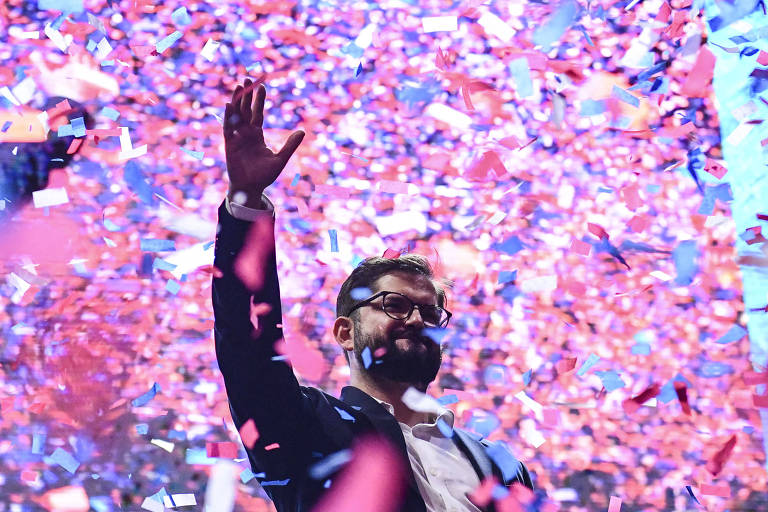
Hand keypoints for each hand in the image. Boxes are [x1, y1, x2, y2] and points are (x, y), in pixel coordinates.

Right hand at [224, 79, 304, 207]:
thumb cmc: (264, 176)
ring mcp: (237, 138)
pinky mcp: (229, 144)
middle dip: (247, 95)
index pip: (258, 113)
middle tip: (247, 79)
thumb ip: (290, 145)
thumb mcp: (280, 159)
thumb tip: (303, 131)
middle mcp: (246, 133)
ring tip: (239, 86)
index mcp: (257, 135)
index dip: (259, 100)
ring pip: (236, 115)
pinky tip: (229, 104)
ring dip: (237, 101)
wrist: (250, 188)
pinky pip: (228, 127)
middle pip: (246, 110)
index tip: (262, 86)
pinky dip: (228, 116)